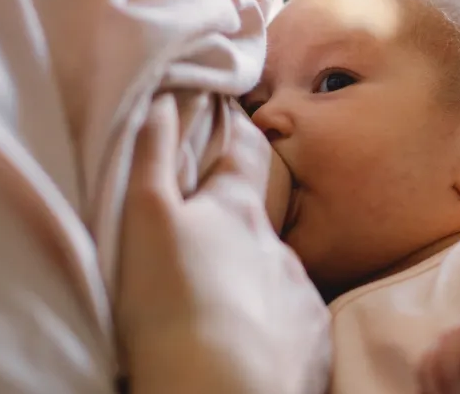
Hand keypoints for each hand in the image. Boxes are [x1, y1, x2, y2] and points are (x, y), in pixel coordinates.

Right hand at [115, 94, 330, 393]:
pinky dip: (272, 325)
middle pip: (259, 220)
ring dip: (251, 280)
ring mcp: (301, 294)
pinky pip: (293, 323)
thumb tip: (165, 96)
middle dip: (237, 223)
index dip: (237, 133)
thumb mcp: (146, 219)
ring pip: (275, 274)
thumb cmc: (172, 303)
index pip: (245, 151)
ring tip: (217, 305)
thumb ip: (153, 155)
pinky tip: (247, 342)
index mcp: (238, 211)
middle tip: (205, 243)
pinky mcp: (313, 340)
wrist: (224, 390)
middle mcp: (280, 246)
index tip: (228, 122)